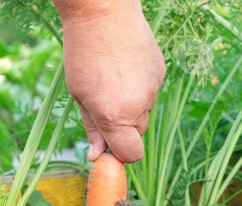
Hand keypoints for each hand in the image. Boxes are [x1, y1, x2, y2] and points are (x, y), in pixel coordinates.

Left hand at [54, 0, 164, 162]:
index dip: (119, 154)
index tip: (107, 145)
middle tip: (103, 105)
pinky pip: (150, 92)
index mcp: (116, 115)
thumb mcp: (80, 94)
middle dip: (122, 129)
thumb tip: (97, 155)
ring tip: (113, 79)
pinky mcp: (161, 74)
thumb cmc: (84, 52)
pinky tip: (125, 68)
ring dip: (130, 106)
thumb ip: (93, 127)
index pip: (131, 154)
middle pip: (136, 135)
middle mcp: (139, 106)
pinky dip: (139, 88)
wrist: (103, 12)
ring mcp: (153, 89)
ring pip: (143, 112)